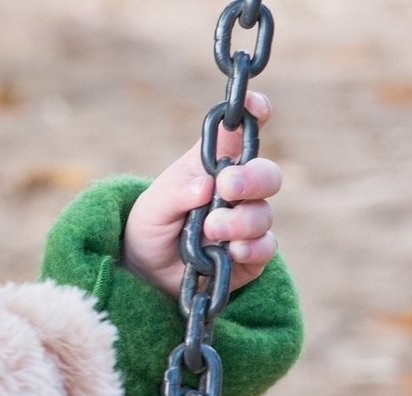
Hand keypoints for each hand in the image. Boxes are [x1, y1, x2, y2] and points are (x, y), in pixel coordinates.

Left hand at [123, 92, 279, 294]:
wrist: (145, 272)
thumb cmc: (150, 227)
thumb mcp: (150, 208)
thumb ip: (174, 194)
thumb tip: (206, 184)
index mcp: (211, 166)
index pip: (238, 134)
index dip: (252, 114)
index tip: (256, 106)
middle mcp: (235, 190)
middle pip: (266, 174)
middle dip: (252, 179)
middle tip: (226, 186)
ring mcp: (246, 222)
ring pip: (264, 214)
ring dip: (239, 221)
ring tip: (210, 229)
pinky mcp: (251, 254)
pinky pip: (265, 247)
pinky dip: (250, 247)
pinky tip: (230, 251)